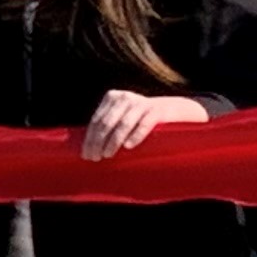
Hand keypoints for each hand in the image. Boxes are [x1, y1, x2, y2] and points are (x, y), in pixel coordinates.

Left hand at [81, 90, 209, 161]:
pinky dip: (135, 136)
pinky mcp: (156, 110)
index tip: (85, 155)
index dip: (89, 138)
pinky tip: (128, 146)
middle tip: (94, 158)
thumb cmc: (140, 120)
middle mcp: (124, 97)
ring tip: (107, 155)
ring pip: (122, 124)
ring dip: (113, 141)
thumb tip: (86, 150)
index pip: (96, 120)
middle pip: (106, 122)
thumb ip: (107, 127)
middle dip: (98, 142)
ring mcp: (141, 103)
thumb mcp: (122, 117)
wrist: (171, 110)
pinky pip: (143, 124)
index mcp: (112, 98)